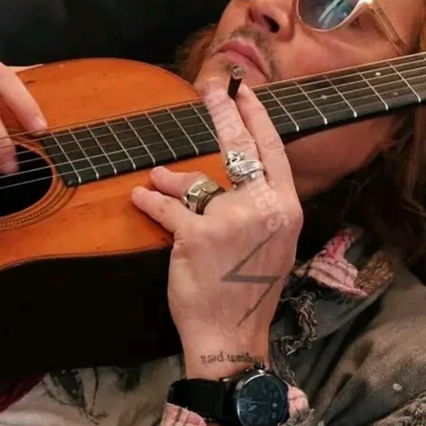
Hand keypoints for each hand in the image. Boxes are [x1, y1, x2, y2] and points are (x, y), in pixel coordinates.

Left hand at [131, 78, 302, 379]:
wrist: (231, 336)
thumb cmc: (246, 292)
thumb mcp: (263, 246)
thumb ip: (243, 207)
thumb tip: (197, 179)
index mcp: (286, 210)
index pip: (273, 153)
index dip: (257, 119)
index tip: (246, 94)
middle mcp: (265, 210)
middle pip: (240, 150)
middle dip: (223, 114)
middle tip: (211, 88)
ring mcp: (232, 221)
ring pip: (196, 184)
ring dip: (172, 180)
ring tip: (157, 180)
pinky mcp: (198, 236)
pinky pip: (168, 208)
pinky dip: (150, 203)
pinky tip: (140, 197)